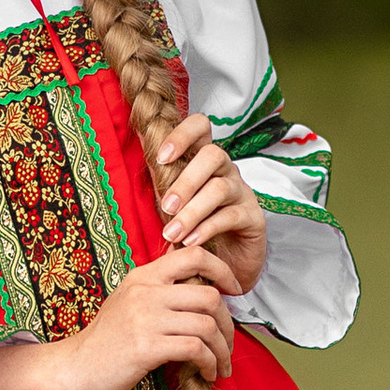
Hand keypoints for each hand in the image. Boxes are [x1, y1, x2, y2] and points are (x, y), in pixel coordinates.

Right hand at [0, 247, 237, 389]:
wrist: (74, 368)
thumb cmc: (106, 341)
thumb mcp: (129, 301)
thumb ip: (160, 290)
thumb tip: (202, 287)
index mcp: (144, 276)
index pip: (195, 254)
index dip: (223, 270)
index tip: (235, 291)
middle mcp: (146, 291)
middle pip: (209, 295)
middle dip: (229, 323)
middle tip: (229, 343)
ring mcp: (145, 319)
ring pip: (207, 324)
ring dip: (223, 349)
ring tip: (221, 364)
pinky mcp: (146, 347)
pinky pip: (195, 348)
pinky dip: (209, 362)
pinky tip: (207, 372)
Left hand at [154, 113, 267, 295]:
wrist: (226, 262)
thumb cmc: (194, 226)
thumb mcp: (173, 201)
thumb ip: (160, 180)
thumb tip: (135, 152)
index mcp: (204, 160)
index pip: (201, 127)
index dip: (182, 135)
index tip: (161, 157)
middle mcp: (226, 170)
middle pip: (213, 155)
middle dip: (185, 181)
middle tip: (166, 207)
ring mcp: (242, 192)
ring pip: (220, 188)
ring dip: (192, 211)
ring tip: (172, 233)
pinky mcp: (254, 217)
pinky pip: (231, 216)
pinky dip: (207, 228)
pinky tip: (190, 241)